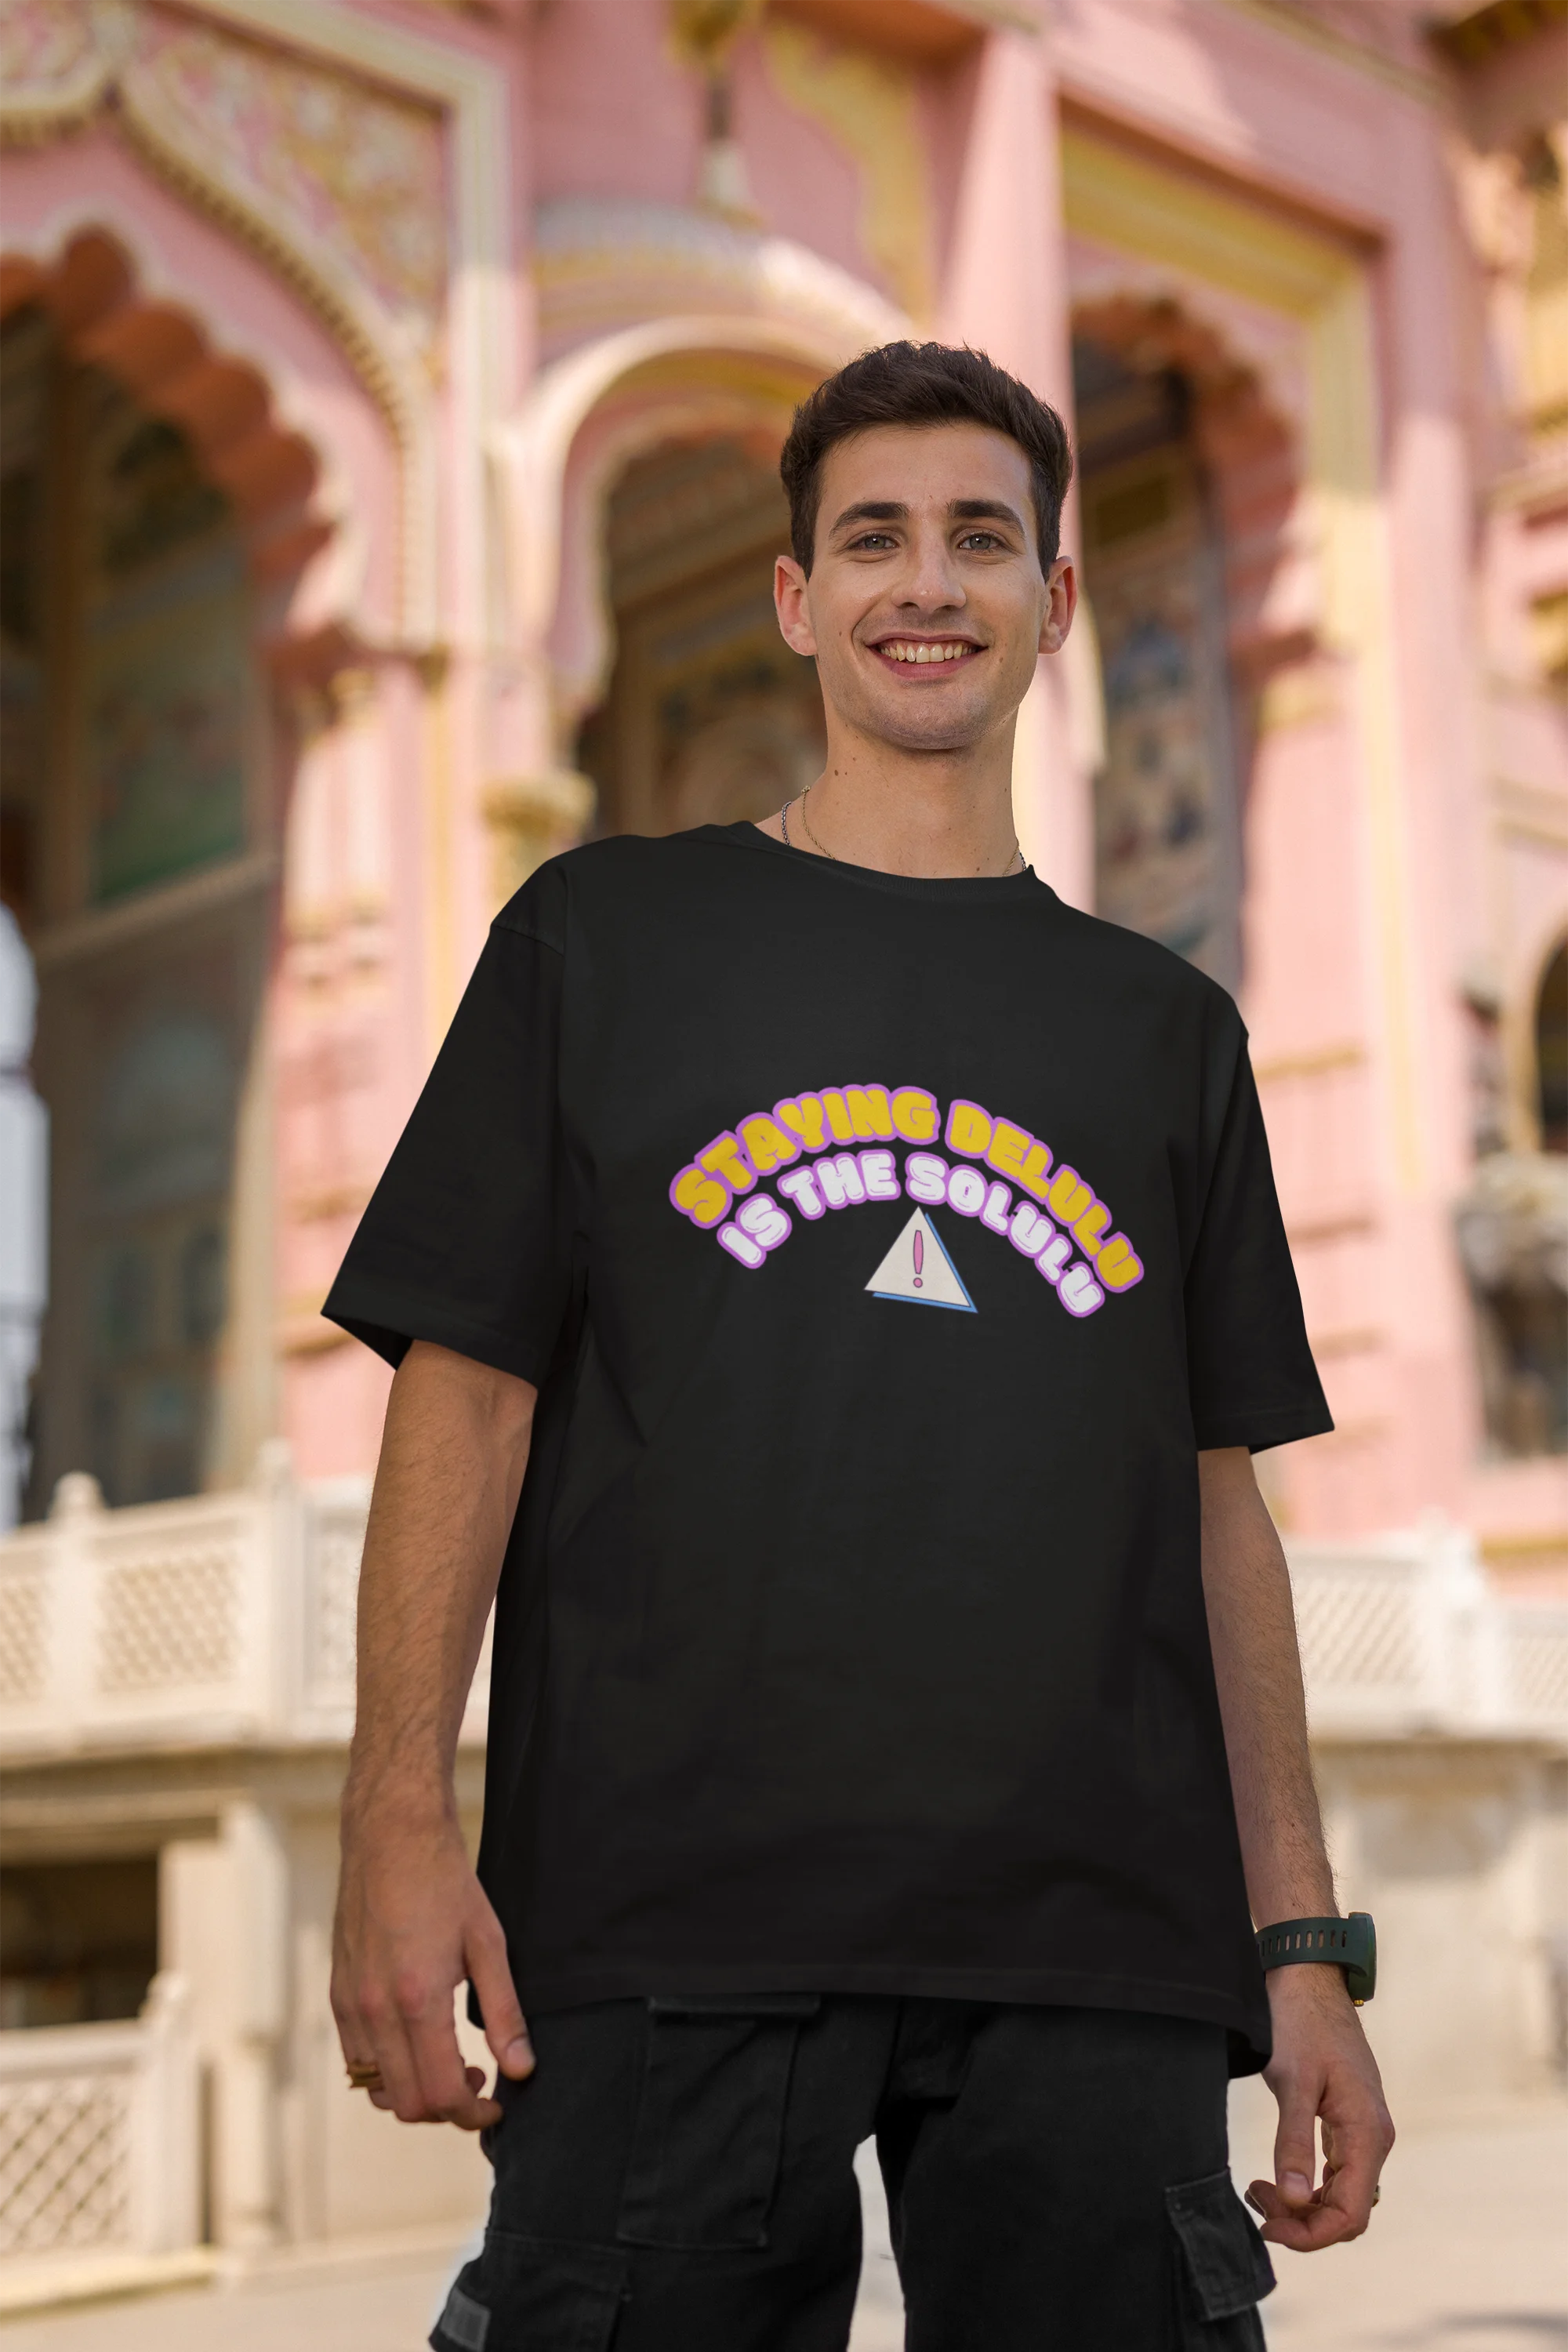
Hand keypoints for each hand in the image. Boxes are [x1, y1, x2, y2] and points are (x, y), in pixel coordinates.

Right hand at [331, 1794, 533, 2128]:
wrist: (390, 1835)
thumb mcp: (488, 1943)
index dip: (473, 2113)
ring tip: (450, 2063)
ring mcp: (349, 2003)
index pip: (441, 2094)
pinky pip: (356, 2058)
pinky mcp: (337, 1993)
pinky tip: (417, 2042)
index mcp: (417, 1999)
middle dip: (448, 2109)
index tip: (498, 2103)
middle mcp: (374, 2009)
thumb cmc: (445, 1882)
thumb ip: (505, 2012)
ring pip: (376, 2088)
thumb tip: (523, 2069)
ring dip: (414, 2092)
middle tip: (480, 2082)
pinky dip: (386, 2070)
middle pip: (407, 2103)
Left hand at [1246, 1965, 1393, 2249]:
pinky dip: (1309, 2186)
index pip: (1350, 2214)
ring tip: (1260, 2189)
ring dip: (1304, 2206)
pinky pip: (1337, 2174)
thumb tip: (1295, 2202)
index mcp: (1367, 2134)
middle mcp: (1374, 2139)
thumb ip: (1295, 2143)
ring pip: (1342, 2196)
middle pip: (1348, 2212)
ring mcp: (1364, 2132)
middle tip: (1257, 2202)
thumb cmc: (1301, 2024)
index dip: (1311, 2234)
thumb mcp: (1293, 2082)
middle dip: (1303, 2222)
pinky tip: (1278, 2178)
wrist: (1310, 1979)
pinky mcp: (1349, 2123)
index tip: (1268, 2226)